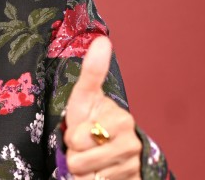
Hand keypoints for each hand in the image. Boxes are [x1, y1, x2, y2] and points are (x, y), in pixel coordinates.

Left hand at [64, 37, 141, 179]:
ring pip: (88, 178)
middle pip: (80, 162)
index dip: (71, 138)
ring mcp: (133, 166)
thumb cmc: (89, 119)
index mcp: (122, 120)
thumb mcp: (84, 97)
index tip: (80, 130)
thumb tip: (102, 39)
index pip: (77, 139)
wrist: (104, 147)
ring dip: (82, 172)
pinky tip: (98, 174)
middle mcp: (132, 144)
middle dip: (75, 156)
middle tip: (83, 147)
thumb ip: (92, 72)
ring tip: (89, 160)